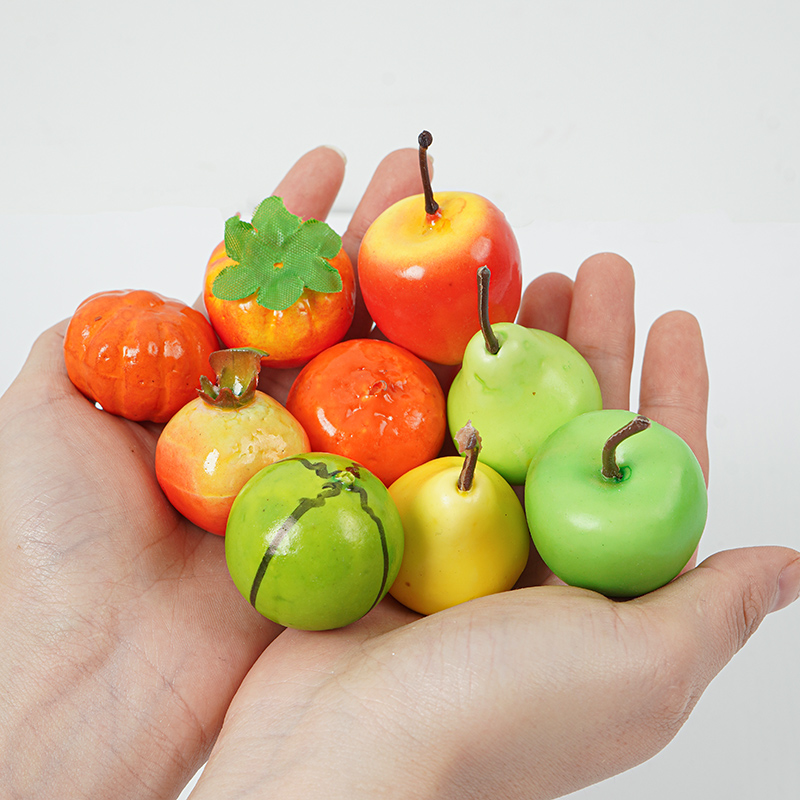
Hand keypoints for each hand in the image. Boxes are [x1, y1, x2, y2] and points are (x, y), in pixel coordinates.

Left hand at [0, 145, 424, 797]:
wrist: (102, 667)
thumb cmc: (55, 540)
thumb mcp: (44, 410)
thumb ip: (86, 341)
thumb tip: (131, 292)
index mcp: (205, 387)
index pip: (260, 285)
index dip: (292, 222)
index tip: (325, 164)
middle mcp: (267, 418)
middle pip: (333, 314)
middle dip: (375, 244)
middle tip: (415, 184)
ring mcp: (315, 464)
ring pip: (378, 370)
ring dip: (420, 305)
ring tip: (461, 241)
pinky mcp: (352, 514)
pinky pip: (402, 449)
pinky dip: (440, 398)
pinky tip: (473, 342)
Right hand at [187, 256, 799, 798]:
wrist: (340, 757)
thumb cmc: (494, 719)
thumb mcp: (632, 668)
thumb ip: (707, 610)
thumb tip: (785, 565)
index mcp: (595, 587)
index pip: (650, 472)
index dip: (669, 391)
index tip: (676, 319)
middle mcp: (527, 558)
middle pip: (567, 428)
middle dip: (588, 347)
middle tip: (590, 272)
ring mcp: (450, 539)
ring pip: (491, 422)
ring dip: (508, 355)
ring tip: (520, 287)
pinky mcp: (382, 527)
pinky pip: (412, 440)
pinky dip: (426, 387)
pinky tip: (433, 336)